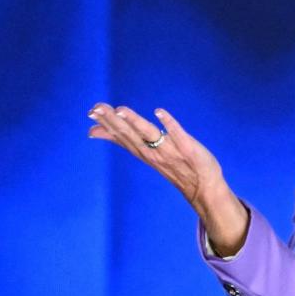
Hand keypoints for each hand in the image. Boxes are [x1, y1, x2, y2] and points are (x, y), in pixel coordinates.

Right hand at [88, 103, 247, 254]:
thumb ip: (124, 140)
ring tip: (120, 110)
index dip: (106, 124)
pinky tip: (159, 111)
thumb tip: (95, 131)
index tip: (91, 112)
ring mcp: (170, 151)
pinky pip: (177, 135)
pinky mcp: (188, 149)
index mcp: (143, 152)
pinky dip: (168, 124)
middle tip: (97, 108)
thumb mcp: (145, 154)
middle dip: (113, 121)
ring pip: (149, 134)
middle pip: (130, 134)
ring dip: (134, 122)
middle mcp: (152, 152)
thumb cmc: (174, 167)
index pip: (121, 136)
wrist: (204, 187)